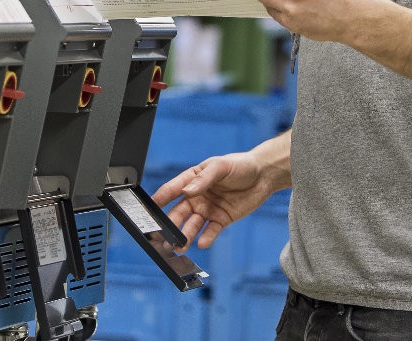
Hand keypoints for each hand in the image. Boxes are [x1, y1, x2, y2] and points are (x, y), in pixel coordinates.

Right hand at [152, 152, 271, 249]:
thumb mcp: (220, 166)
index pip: (171, 190)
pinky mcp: (221, 219)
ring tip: (180, 246)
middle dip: (170, 225)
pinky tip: (201, 243)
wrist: (264, 175)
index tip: (147, 211)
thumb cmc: (240, 165)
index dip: (159, 199)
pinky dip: (206, 238)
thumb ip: (203, 179)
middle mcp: (197, 197)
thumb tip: (186, 191)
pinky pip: (211, 231)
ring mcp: (208, 209)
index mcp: (192, 180)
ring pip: (192, 225)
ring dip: (185, 235)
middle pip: (179, 212)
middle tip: (163, 236)